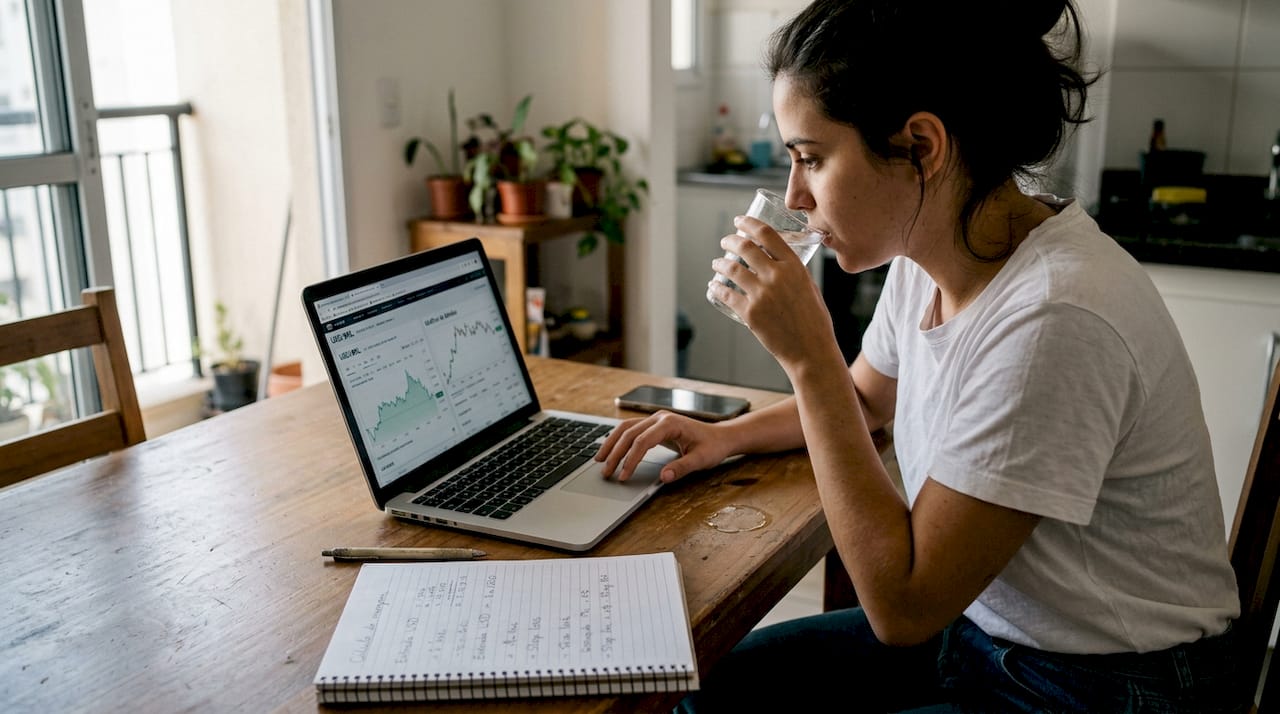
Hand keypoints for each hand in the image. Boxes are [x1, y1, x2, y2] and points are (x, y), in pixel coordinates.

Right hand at [596, 411, 731, 482]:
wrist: (721, 436)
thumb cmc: (712, 447)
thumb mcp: (701, 460)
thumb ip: (682, 468)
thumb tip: (663, 478)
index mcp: (670, 424)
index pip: (642, 442)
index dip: (631, 460)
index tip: (623, 476)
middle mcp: (659, 418)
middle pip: (629, 433)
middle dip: (615, 454)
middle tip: (606, 473)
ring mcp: (655, 419)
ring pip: (625, 428)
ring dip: (611, 444)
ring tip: (599, 460)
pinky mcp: (654, 424)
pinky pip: (631, 429)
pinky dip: (618, 439)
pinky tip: (610, 450)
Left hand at [708, 215, 834, 364]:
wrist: (811, 351)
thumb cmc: (814, 322)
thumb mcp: (810, 287)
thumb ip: (793, 273)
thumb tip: (776, 262)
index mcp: (794, 266)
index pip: (767, 234)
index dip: (749, 223)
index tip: (739, 221)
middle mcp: (777, 276)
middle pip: (745, 247)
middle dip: (730, 240)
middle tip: (726, 241)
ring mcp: (762, 295)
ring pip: (731, 268)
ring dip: (720, 263)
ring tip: (717, 263)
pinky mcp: (750, 313)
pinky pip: (726, 294)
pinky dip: (716, 287)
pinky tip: (714, 286)